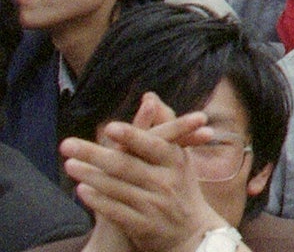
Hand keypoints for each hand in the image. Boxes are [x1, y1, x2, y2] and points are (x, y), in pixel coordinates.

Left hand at [60, 92, 230, 251]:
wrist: (191, 231)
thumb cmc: (181, 184)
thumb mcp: (180, 154)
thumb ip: (165, 123)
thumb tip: (148, 96)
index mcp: (175, 160)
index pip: (152, 144)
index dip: (132, 135)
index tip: (109, 127)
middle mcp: (166, 181)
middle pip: (125, 165)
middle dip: (93, 154)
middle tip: (67, 144)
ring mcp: (154, 205)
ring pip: (115, 188)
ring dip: (89, 175)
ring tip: (69, 165)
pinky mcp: (142, 225)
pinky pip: (115, 210)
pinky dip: (97, 200)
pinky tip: (81, 190)